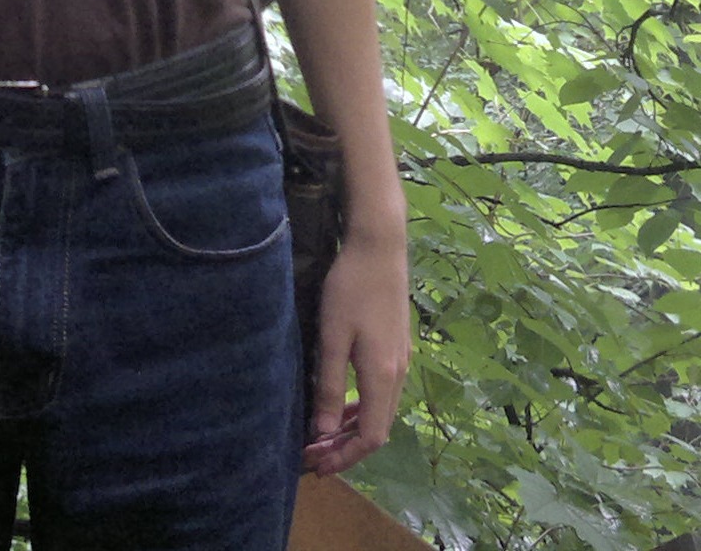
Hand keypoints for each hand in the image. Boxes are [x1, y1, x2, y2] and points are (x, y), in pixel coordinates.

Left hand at [300, 231, 410, 477]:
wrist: (379, 248)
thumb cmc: (350, 289)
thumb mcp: (332, 337)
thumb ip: (328, 386)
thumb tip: (323, 433)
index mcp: (382, 377)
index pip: (370, 437)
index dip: (344, 457)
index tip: (316, 465)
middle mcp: (398, 375)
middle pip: (377, 429)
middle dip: (345, 448)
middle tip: (313, 455)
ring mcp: (401, 360)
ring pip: (380, 410)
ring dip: (352, 428)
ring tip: (323, 435)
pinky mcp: (397, 347)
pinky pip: (381, 392)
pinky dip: (360, 407)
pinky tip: (341, 401)